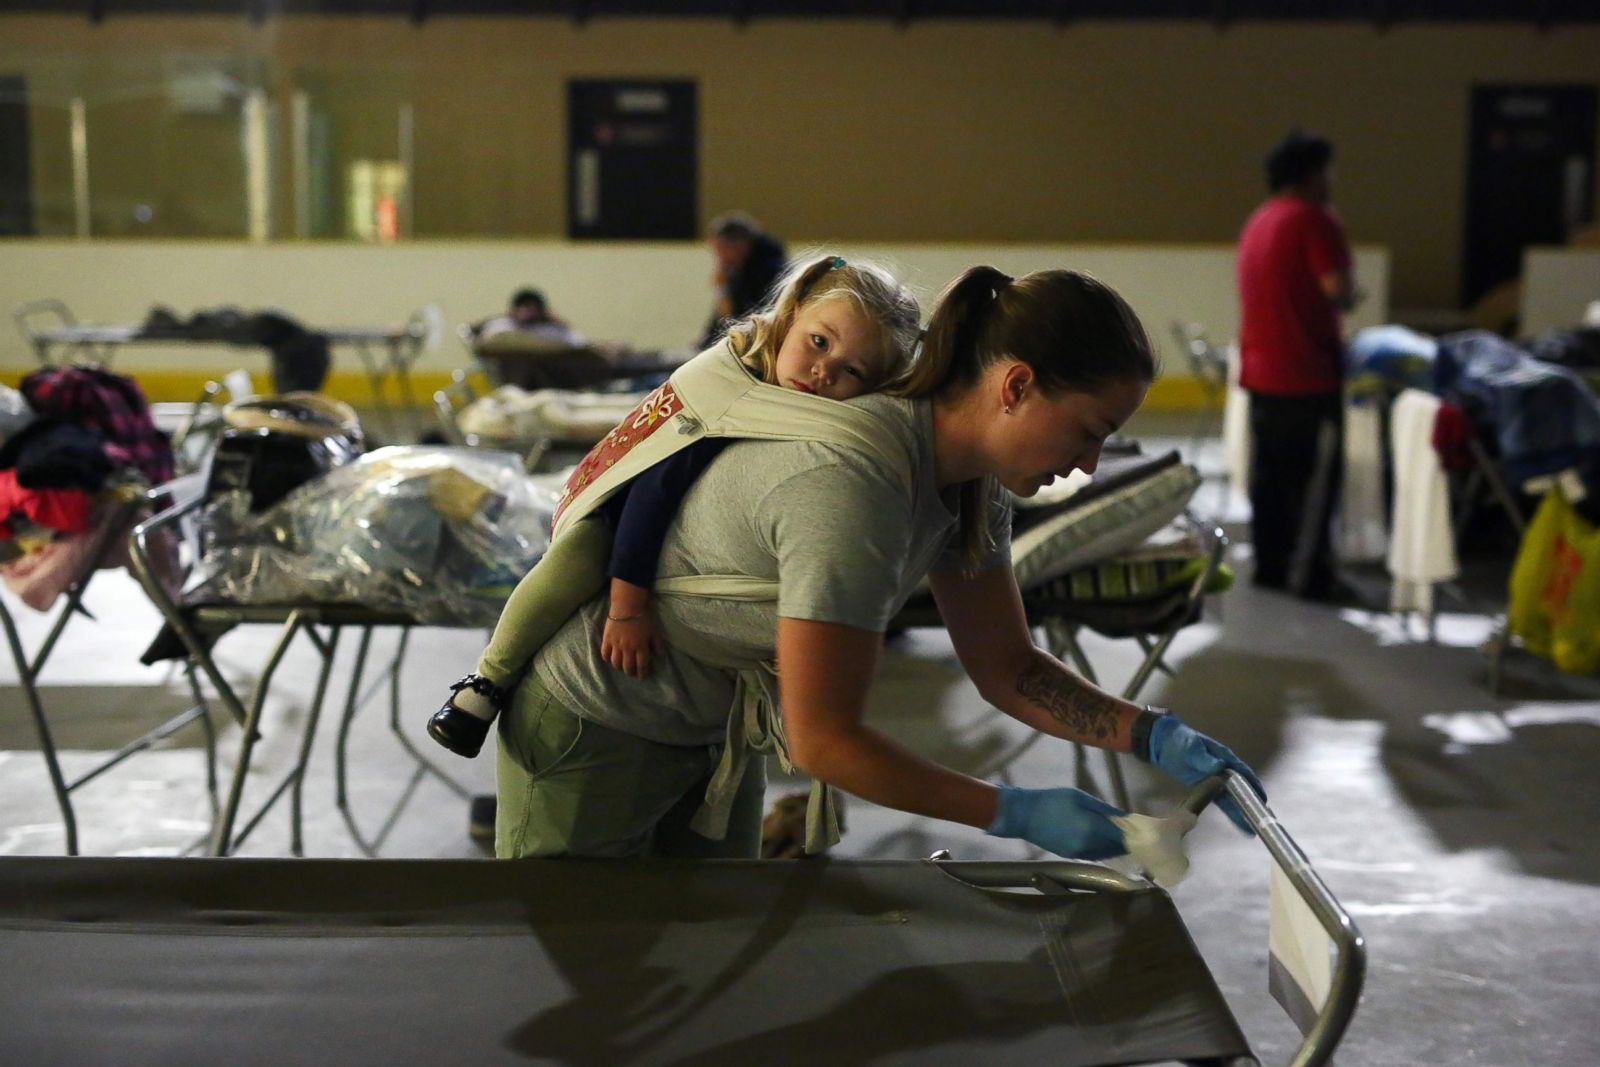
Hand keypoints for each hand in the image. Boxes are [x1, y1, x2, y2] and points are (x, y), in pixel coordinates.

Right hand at [601, 614, 666, 678]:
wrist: (627, 605)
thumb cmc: (643, 617)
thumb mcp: (654, 631)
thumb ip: (657, 644)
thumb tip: (660, 656)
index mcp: (641, 647)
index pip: (642, 665)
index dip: (642, 673)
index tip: (643, 677)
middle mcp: (628, 648)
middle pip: (628, 666)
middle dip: (631, 672)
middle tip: (632, 674)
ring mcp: (616, 645)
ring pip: (616, 662)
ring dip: (619, 667)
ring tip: (622, 667)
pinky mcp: (607, 639)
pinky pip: (605, 654)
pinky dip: (607, 659)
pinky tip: (610, 660)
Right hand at [985, 785, 1126, 860]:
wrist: (1023, 816)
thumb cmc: (1052, 800)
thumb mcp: (1079, 797)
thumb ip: (1104, 809)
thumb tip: (1125, 818)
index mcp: (1092, 829)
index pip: (1122, 836)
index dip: (1134, 833)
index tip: (1143, 828)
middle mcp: (1088, 846)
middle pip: (1116, 847)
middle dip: (1126, 840)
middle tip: (1134, 829)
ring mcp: (1079, 853)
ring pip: (1106, 852)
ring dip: (1114, 845)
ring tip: (1121, 833)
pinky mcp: (1071, 856)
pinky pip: (1094, 854)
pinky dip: (1102, 847)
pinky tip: (1103, 838)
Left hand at [1146, 714, 1265, 834]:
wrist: (1161, 742)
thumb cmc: (1178, 741)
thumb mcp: (1190, 748)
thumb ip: (1204, 759)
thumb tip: (1220, 766)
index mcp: (1224, 757)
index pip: (1243, 773)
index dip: (1254, 786)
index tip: (1263, 800)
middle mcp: (1224, 769)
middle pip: (1242, 788)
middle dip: (1253, 803)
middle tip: (1264, 820)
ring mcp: (1215, 779)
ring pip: (1233, 797)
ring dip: (1243, 811)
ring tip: (1253, 829)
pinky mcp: (1205, 786)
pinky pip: (1221, 800)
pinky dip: (1231, 811)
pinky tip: (1239, 823)